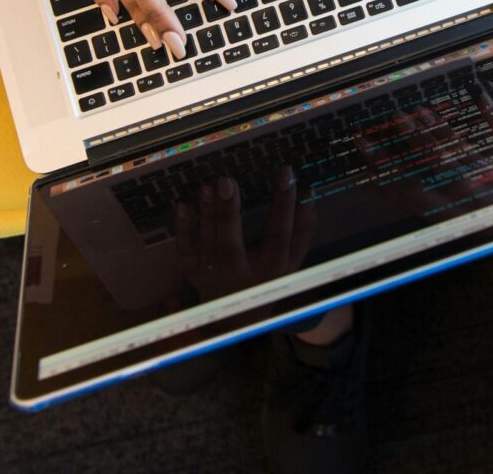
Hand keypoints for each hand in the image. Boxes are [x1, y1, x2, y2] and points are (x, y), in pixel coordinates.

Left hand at [175, 166, 315, 301]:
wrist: (238, 318)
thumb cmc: (268, 279)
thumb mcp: (292, 262)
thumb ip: (302, 232)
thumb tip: (309, 196)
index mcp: (271, 267)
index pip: (279, 234)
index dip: (284, 204)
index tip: (286, 173)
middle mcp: (241, 272)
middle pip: (233, 243)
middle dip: (229, 212)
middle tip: (227, 181)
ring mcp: (215, 272)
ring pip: (209, 242)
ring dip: (207, 213)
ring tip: (209, 186)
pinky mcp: (195, 271)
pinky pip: (186, 250)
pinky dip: (183, 229)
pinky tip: (183, 206)